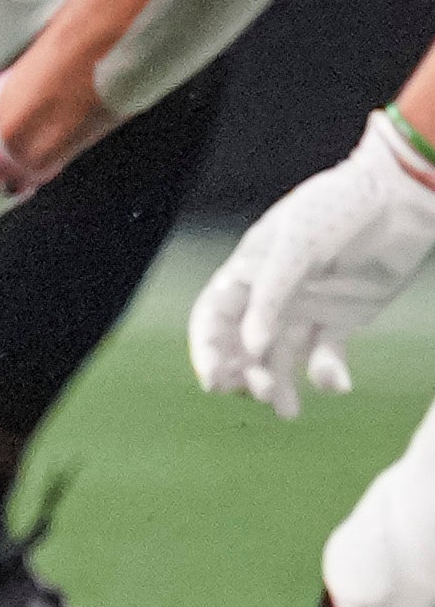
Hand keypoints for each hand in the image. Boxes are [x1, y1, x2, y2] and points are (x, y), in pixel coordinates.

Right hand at [192, 112, 434, 417]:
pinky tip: (335, 384)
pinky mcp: (344, 319)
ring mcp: (308, 308)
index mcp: (249, 271)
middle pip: (244, 345)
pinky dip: (326, 373)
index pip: (213, 317)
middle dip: (244, 374)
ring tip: (287, 409)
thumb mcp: (296, 246)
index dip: (207, 350)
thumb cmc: (338, 209)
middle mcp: (274, 295)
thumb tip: (251, 348)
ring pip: (282, 357)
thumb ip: (270, 297)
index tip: (214, 382)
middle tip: (258, 394)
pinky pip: (326, 354)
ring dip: (279, 383)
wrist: (398, 197)